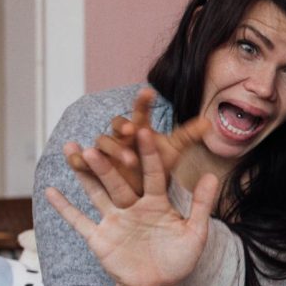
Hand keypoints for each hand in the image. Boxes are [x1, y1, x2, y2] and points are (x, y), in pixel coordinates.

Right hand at [48, 126, 218, 285]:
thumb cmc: (179, 259)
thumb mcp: (195, 233)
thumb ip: (202, 205)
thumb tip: (213, 175)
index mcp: (157, 203)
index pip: (152, 175)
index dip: (149, 155)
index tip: (144, 131)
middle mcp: (132, 206)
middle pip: (118, 181)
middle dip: (108, 164)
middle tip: (98, 143)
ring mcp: (114, 220)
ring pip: (97, 193)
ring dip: (84, 174)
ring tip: (72, 149)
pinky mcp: (99, 237)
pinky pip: (79, 220)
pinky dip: (65, 208)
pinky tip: (49, 191)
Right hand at [66, 87, 207, 203]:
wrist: (143, 193)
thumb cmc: (157, 169)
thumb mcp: (173, 153)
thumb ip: (188, 136)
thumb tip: (209, 122)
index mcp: (139, 132)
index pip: (141, 114)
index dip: (143, 102)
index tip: (148, 91)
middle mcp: (120, 139)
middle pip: (118, 127)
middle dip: (123, 128)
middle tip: (132, 131)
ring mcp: (105, 153)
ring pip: (101, 144)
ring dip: (109, 149)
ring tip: (125, 159)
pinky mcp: (92, 170)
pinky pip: (80, 163)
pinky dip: (76, 160)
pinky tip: (75, 160)